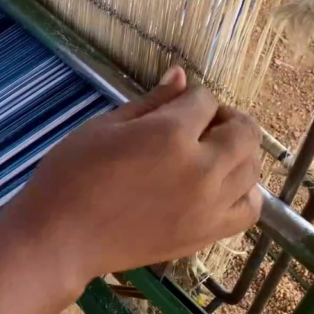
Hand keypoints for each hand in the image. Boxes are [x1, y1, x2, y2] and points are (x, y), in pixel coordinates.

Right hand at [0, 66, 262, 288]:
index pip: (204, 100)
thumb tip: (179, 76)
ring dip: (238, 152)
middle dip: (225, 119)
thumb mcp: (104, 126)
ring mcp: (210, 205)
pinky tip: (222, 186)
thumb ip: (150, 102)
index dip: (190, 97)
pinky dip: (245, 192)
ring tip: (211, 153)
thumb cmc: (71, 174)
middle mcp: (202, 168)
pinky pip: (249, 209)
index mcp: (171, 135)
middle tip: (198, 124)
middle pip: (243, 132)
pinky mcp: (207, 234)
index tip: (173, 105)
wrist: (61, 237)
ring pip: (252, 168)